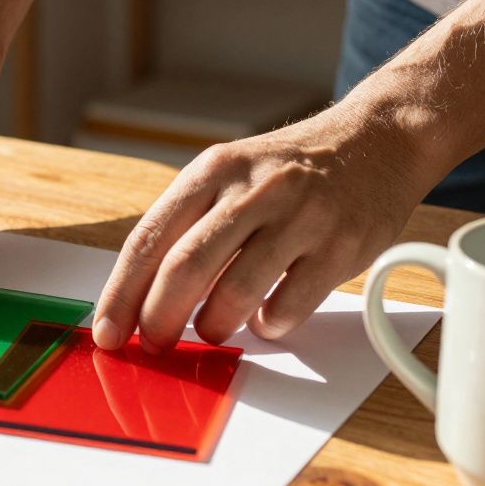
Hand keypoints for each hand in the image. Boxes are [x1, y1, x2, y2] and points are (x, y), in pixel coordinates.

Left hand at [92, 109, 431, 351]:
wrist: (378, 140)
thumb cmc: (289, 170)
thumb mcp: (229, 174)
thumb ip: (188, 225)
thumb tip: (138, 296)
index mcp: (212, 170)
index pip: (149, 239)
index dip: (121, 293)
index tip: (107, 331)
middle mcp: (253, 189)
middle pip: (186, 267)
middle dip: (159, 318)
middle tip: (153, 345)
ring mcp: (300, 216)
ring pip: (237, 291)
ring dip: (215, 325)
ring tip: (212, 331)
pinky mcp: (341, 246)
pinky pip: (290, 305)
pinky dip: (268, 325)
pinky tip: (264, 318)